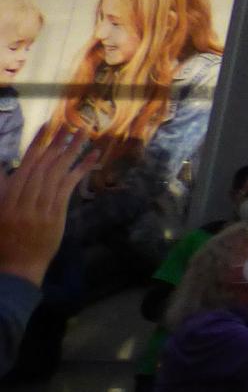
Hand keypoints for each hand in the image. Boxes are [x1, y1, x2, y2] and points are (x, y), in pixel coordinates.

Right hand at [0, 125, 94, 285]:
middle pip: (44, 166)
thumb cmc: (3, 240)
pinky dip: (82, 170)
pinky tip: (93, 156)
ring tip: (84, 132)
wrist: (17, 268)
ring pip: (59, 173)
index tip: (47, 126)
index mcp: (6, 199)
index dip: (36, 144)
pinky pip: (70, 188)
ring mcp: (42, 209)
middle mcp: (24, 202)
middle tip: (70, 123)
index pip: (25, 165)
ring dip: (73, 150)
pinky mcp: (57, 215)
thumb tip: (4, 165)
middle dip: (57, 142)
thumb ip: (1, 188)